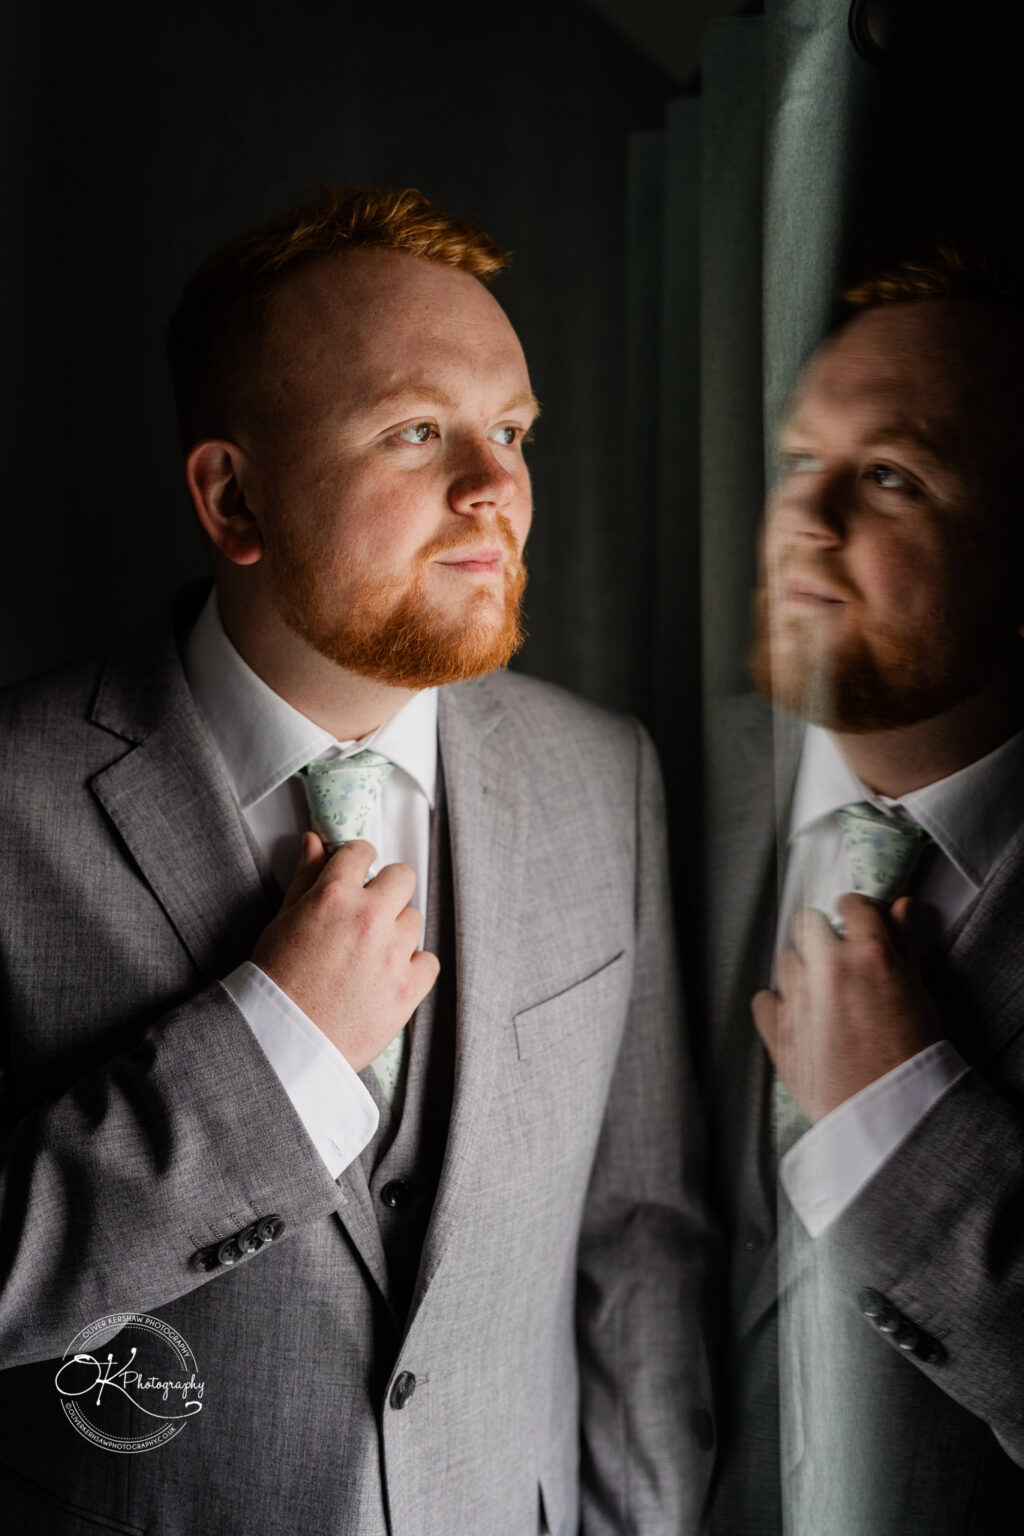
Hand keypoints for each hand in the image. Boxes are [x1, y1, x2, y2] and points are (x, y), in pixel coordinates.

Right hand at [251, 833, 439, 1070]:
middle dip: (387, 889)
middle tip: (370, 912)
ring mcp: (393, 953)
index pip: (360, 852)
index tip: (357, 872)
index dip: (358, 861)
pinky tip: (389, 977)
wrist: (282, 1041)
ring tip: (370, 955)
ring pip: (414, 920)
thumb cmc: (276, 981)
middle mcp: (368, 919)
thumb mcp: (281, 921)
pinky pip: (429, 960)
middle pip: (402, 878)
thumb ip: (304, 878)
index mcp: (333, 896)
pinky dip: (413, 967)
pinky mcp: (409, 988)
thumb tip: (314, 842)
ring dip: (396, 931)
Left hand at [751, 893, 941, 1122]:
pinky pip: (763, 999)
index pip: (851, 906)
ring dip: (801, 973)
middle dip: (820, 937)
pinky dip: (777, 1007)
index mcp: (869, 955)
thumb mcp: (918, 992)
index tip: (854, 924)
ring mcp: (799, 999)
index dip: (854, 913)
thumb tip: (900, 906)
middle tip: (835, 962)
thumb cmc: (912, 1053)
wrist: (892, 1111)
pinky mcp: (777, 1030)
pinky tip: (798, 1019)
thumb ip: (905, 944)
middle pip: (807, 924)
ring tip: (822, 1000)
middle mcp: (829, 969)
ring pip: (785, 961)